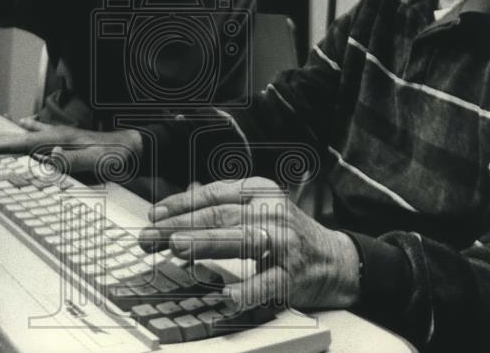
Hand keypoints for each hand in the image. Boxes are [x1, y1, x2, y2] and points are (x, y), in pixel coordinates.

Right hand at [0, 117, 143, 179]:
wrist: (133, 146)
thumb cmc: (115, 157)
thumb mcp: (96, 162)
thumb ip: (73, 159)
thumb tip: (52, 154)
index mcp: (59, 140)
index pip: (24, 144)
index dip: (2, 147)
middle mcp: (57, 134)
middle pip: (19, 136)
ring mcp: (61, 133)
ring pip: (26, 132)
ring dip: (6, 133)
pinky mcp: (67, 135)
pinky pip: (40, 129)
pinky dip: (27, 127)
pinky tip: (23, 122)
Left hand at [140, 177, 360, 310]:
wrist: (336, 260)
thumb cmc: (287, 234)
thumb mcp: (258, 209)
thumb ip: (223, 205)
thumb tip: (178, 205)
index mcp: (260, 192)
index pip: (214, 195)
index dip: (181, 204)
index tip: (154, 216)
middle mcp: (272, 212)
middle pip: (221, 216)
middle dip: (182, 226)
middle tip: (153, 236)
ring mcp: (284, 243)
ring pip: (241, 241)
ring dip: (207, 244)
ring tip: (179, 248)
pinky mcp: (293, 275)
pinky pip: (267, 283)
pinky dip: (246, 290)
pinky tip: (226, 297)